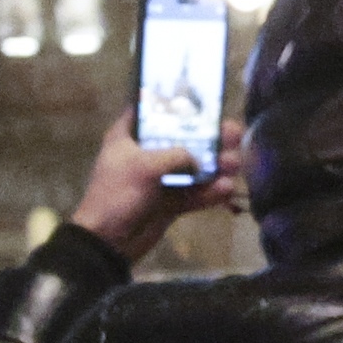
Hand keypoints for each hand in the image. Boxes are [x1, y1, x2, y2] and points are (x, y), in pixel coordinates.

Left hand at [68, 107, 245, 255]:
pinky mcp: (170, 202)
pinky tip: (226, 189)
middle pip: (183, 139)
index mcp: (129, 137)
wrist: (108, 242)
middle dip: (210, 138)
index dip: (176, 104)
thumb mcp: (144, 166)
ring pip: (194, 168)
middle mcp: (146, 154)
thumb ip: (176, 155)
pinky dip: (209, 192)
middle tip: (234, 134)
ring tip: (234, 164)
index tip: (203, 100)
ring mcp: (160, 179)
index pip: (152, 110)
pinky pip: (194, 193)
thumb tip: (200, 161)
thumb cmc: (117, 194)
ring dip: (216, 166)